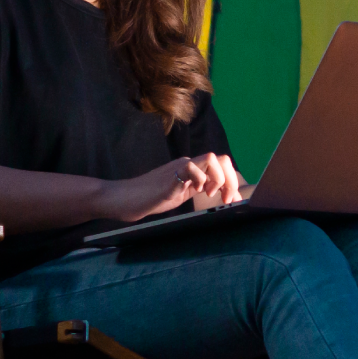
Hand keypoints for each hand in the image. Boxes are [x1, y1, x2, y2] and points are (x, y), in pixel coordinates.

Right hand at [99, 153, 246, 220]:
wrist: (126, 199)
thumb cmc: (150, 198)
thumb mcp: (181, 194)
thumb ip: (198, 189)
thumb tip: (222, 194)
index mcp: (192, 168)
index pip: (220, 164)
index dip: (231, 180)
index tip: (230, 200)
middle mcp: (188, 163)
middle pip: (221, 159)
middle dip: (230, 180)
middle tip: (226, 199)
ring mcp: (179, 167)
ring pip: (211, 158)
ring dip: (219, 178)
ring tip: (211, 194)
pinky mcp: (171, 176)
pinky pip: (192, 167)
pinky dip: (201, 179)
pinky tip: (197, 191)